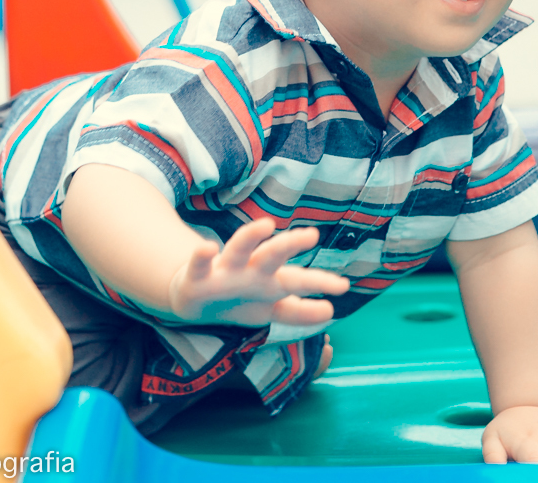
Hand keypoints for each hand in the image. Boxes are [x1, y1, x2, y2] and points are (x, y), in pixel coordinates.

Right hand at [168, 218, 348, 326]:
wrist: (194, 298)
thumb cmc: (238, 299)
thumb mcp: (269, 309)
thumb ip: (298, 312)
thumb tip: (330, 311)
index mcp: (269, 280)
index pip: (298, 280)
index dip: (320, 283)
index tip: (343, 286)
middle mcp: (250, 270)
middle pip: (273, 255)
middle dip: (290, 245)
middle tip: (312, 234)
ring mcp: (224, 271)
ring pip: (238, 249)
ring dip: (250, 236)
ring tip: (265, 225)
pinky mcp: (197, 277)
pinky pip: (198, 265)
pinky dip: (201, 256)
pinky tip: (207, 247)